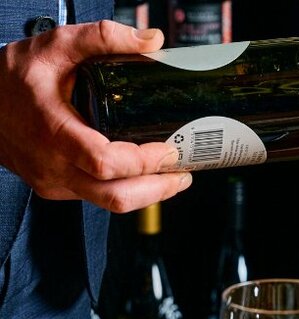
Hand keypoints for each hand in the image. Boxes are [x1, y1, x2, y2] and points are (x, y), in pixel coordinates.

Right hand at [0, 20, 191, 212]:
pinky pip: (98, 197)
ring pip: (109, 203)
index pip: (106, 163)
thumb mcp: (54, 46)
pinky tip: (144, 175)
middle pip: (115, 196)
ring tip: (173, 176)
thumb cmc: (12, 76)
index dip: (145, 162)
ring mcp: (55, 182)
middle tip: (184, 173)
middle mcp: (54, 166)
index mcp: (53, 133)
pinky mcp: (57, 188)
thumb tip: (152, 40)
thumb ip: (102, 37)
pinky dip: (126, 190)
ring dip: (147, 194)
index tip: (171, 149)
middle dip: (158, 189)